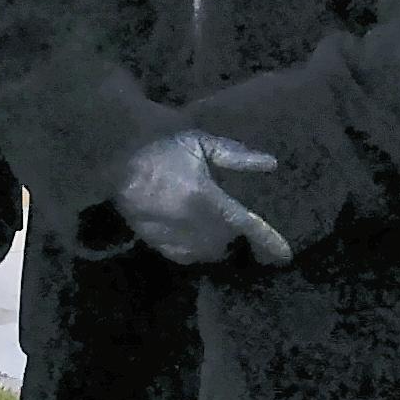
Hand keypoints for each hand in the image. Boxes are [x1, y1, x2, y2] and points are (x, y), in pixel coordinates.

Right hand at [114, 132, 288, 266]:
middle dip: (236, 238)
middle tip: (240, 228)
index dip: (267, 241)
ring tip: (218, 232)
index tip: (284, 255)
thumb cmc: (160, 144)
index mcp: (206, 197)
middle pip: (227, 243)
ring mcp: (172, 236)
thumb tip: (270, 164)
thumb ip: (236, 157)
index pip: (246, 225)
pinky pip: (183, 256)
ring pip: (206, 253)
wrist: (115, 156)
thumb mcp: (201, 143)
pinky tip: (194, 237)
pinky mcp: (154, 242)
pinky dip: (194, 250)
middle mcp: (192, 223)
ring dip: (217, 246)